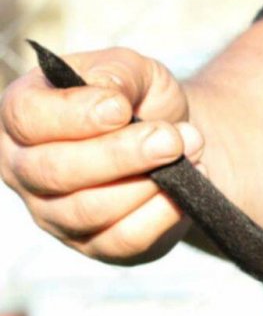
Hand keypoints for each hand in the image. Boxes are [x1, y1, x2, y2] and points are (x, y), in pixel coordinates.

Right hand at [1, 46, 204, 263]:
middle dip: (121, 154)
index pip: (26, 118)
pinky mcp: (96, 245)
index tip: (122, 108)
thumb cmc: (137, 101)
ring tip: (190, 150)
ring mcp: (55, 214)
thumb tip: (110, 93)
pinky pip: (124, 240)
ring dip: (148, 182)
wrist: (171, 142)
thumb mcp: (132, 70)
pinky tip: (189, 185)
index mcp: (20, 117)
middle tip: (171, 137)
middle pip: (57, 170)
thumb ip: (117, 73)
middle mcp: (24, 169)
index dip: (75, 115)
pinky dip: (163, 213)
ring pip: (90, 210)